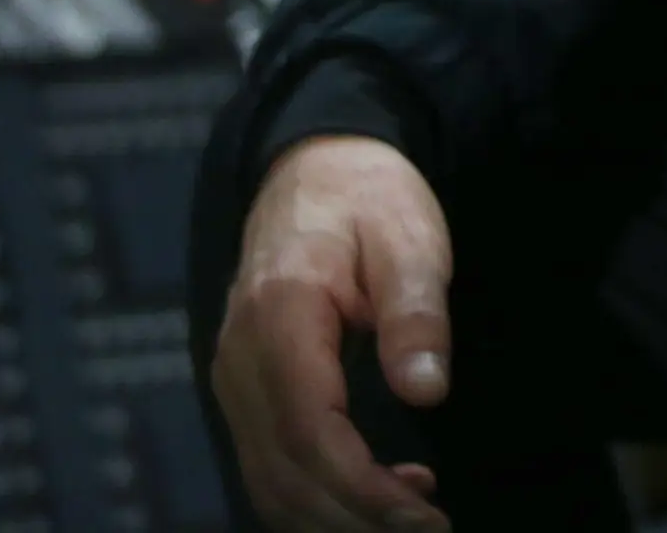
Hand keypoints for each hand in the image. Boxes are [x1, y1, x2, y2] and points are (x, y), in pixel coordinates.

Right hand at [211, 137, 453, 532]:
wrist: (315, 170)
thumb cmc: (369, 199)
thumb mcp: (410, 237)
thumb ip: (416, 313)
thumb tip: (425, 391)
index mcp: (279, 317)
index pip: (306, 430)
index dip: (360, 487)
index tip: (421, 515)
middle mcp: (240, 359)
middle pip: (281, 471)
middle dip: (353, 518)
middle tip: (431, 530)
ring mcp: (235, 379)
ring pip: (268, 479)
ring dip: (335, 516)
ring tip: (415, 520)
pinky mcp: (247, 390)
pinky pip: (268, 463)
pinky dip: (316, 496)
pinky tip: (382, 493)